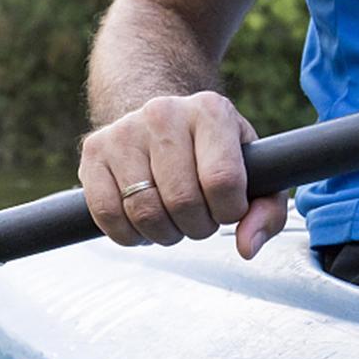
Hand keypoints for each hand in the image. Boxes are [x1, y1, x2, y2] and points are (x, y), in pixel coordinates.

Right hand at [78, 92, 287, 259]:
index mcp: (210, 111)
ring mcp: (123, 132)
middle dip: (196, 227)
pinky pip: (107, 214)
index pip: (221, 180)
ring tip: (171, 221)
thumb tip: (247, 247)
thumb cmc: (210, 153)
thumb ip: (265, 211)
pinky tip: (140, 224)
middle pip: (181, 201)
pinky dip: (128, 234)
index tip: (226, 210)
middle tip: (197, 219)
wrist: (158, 122)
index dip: (228, 212)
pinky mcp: (93, 152)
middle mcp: (163, 113)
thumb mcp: (252, 171)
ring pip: (143, 212)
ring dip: (163, 234)